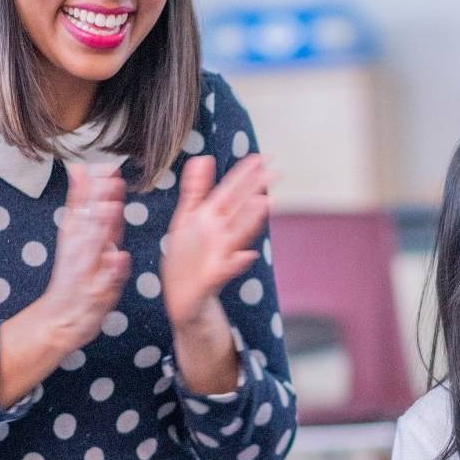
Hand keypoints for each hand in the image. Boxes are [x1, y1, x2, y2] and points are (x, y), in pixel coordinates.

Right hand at [0, 164, 129, 404]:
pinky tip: (120, 258)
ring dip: (104, 228)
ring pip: (95, 248)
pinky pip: (105, 283)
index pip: (83, 208)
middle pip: (89, 222)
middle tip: (111, 177)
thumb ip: (80, 204)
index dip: (94, 187)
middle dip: (99, 200)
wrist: (59, 321)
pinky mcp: (94, 295)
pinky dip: (113, 271)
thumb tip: (79, 169)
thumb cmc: (74, 276)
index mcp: (75, 237)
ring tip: (114, 208)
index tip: (106, 165)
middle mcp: (78, 252)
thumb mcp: (75, 236)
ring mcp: (86, 273)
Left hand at [160, 155, 269, 329]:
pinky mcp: (211, 281)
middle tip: (275, 173)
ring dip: (251, 221)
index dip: (242, 175)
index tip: (260, 157)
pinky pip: (223, 271)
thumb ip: (195, 189)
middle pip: (238, 210)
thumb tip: (204, 157)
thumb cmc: (187, 260)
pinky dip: (236, 264)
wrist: (185, 301)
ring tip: (264, 203)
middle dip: (254, 191)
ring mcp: (218, 257)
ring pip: (237, 236)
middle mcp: (219, 236)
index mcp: (210, 220)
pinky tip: (246, 256)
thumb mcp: (187, 220)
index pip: (229, 193)